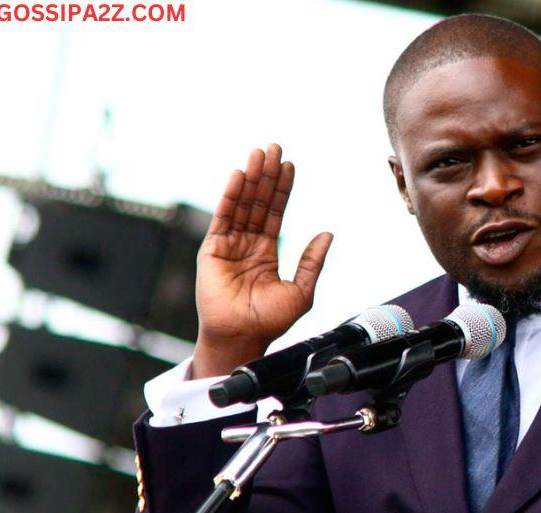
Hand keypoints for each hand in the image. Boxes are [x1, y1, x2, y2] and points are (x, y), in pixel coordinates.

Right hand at [191, 144, 332, 378]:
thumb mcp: (301, 290)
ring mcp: (229, 244)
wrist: (243, 336)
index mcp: (266, 252)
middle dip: (267, 175)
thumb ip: (312, 261)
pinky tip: (239, 176)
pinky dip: (231, 195)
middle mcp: (247, 244)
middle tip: (274, 148)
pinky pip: (223, 216)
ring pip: (242, 204)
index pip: (275, 212)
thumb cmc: (270, 321)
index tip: (289, 165)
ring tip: (259, 154)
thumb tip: (327, 234)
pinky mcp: (213, 249)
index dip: (282, 189)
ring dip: (251, 178)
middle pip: (259, 202)